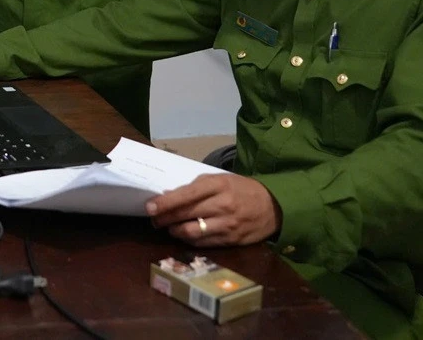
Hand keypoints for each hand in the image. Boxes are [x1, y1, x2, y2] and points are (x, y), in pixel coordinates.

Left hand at [145, 174, 280, 246]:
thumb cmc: (241, 189)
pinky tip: (183, 235)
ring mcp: (227, 224)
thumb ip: (196, 187)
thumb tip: (168, 196)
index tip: (149, 206)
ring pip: (192, 232)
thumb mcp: (220, 179)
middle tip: (153, 219)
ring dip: (175, 231)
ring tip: (168, 227)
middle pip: (186, 214)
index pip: (186, 194)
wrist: (273, 206)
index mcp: (218, 185)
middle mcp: (222, 205)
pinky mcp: (231, 240)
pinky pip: (203, 243)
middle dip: (164, 218)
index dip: (165, 202)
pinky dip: (189, 239)